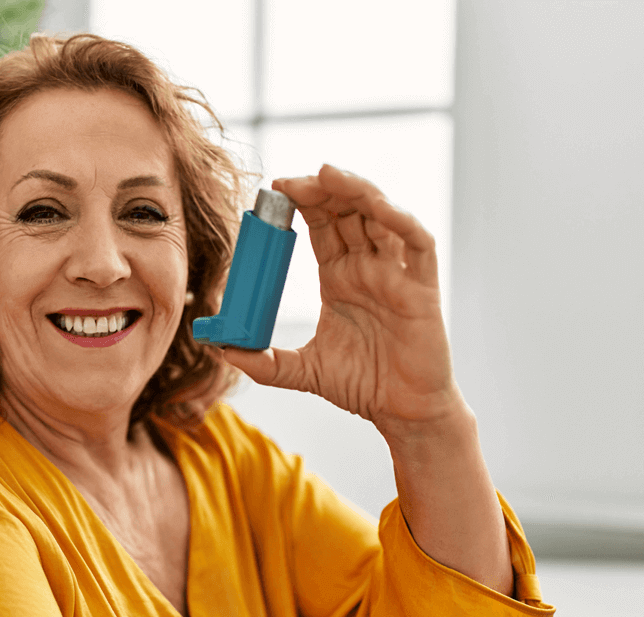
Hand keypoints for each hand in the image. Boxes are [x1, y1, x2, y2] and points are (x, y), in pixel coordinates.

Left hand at [220, 164, 464, 428]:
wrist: (400, 413)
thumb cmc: (361, 385)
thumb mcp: (302, 371)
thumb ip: (264, 362)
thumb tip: (221, 350)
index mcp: (340, 276)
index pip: (321, 224)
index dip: (302, 201)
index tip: (273, 189)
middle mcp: (369, 266)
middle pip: (349, 209)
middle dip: (325, 187)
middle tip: (294, 181)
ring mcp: (397, 273)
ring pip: (382, 215)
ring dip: (358, 190)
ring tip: (330, 175)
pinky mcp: (423, 288)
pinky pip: (418, 243)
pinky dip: (402, 221)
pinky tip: (379, 208)